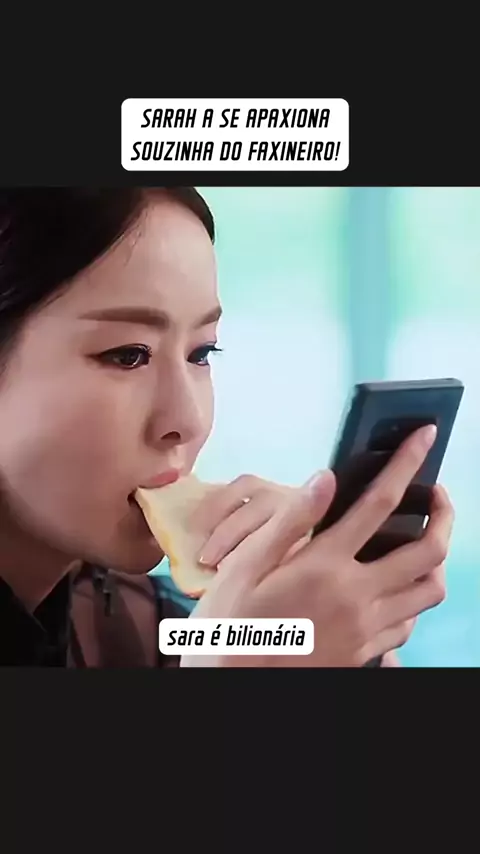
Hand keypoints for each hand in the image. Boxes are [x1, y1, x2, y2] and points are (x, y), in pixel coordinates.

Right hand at [183, 426, 452, 666]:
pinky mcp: (365, 654)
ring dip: (437, 558)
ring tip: (424, 539)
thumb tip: (325, 478)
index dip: (407, 462)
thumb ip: (290, 520)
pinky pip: (410, 624)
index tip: (425, 435)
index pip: (380, 502)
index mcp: (325, 566)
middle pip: (429, 549)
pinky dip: (414, 599)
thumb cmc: (231, 627)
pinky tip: (397, 588)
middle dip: (445, 514)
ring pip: (430, 590)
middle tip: (437, 494)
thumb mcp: (245, 567)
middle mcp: (357, 596)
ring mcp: (366, 629)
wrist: (232, 691)